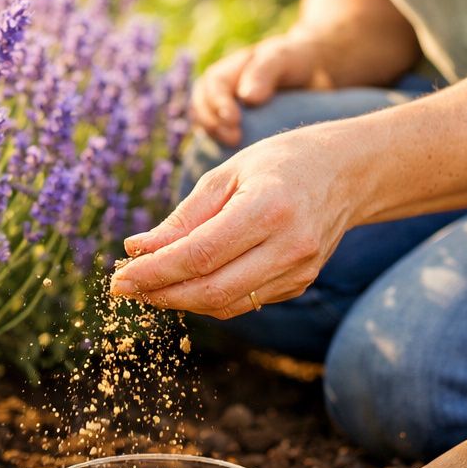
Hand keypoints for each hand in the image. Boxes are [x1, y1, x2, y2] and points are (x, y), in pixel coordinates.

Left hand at [110, 128, 357, 317]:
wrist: (346, 172)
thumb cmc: (279, 163)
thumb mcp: (226, 174)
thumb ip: (183, 217)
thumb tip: (136, 250)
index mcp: (268, 208)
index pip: (199, 255)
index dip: (155, 272)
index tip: (120, 278)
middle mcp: (289, 245)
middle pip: (211, 289)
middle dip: (161, 294)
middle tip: (126, 289)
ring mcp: (299, 270)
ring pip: (226, 304)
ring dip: (180, 300)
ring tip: (148, 287)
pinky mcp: (301, 284)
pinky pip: (244, 301)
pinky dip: (208, 297)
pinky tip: (185, 284)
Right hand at [190, 34, 320, 146]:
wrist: (309, 72)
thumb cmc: (294, 60)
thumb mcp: (282, 57)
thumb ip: (264, 72)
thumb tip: (247, 98)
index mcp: (229, 68)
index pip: (214, 85)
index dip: (219, 103)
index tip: (234, 120)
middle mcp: (220, 88)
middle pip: (201, 104)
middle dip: (212, 122)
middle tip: (234, 138)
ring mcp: (222, 106)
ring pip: (204, 120)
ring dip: (214, 134)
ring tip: (234, 144)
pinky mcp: (229, 123)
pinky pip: (216, 133)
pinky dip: (220, 142)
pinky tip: (235, 151)